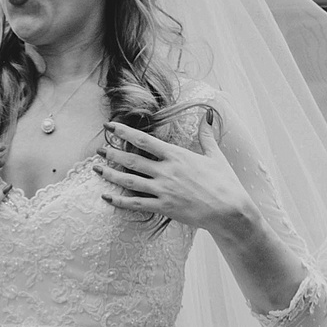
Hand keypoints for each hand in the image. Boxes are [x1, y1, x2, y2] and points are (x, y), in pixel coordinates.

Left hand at [95, 118, 252, 234]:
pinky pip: (136, 204)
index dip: (124, 132)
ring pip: (130, 181)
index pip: (144, 140)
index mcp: (177, 155)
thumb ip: (206, 136)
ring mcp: (163, 190)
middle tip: (99, 149)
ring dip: (111, 174)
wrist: (229, 210)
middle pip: (131, 160)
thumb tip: (207, 116)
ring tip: (97, 169)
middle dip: (112, 153)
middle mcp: (166, 171)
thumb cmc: (225, 183)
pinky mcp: (164, 207)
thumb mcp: (215, 156)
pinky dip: (119, 200)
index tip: (110, 126)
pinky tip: (107, 197)